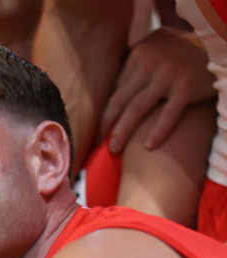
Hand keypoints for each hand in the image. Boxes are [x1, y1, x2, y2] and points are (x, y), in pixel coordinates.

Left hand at [99, 28, 215, 152]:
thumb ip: (134, 71)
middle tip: (98, 143)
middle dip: (106, 124)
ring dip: (122, 132)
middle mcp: (151, 60)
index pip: (117, 89)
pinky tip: (148, 147)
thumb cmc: (178, 62)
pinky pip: (167, 114)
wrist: (214, 54)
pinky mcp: (186, 86)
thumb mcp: (154, 55)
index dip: (106, 112)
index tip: (100, 130)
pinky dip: (158, 131)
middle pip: (121, 99)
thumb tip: (110, 99)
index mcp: (139, 53)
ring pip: (137, 108)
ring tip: (113, 149)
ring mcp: (169, 73)